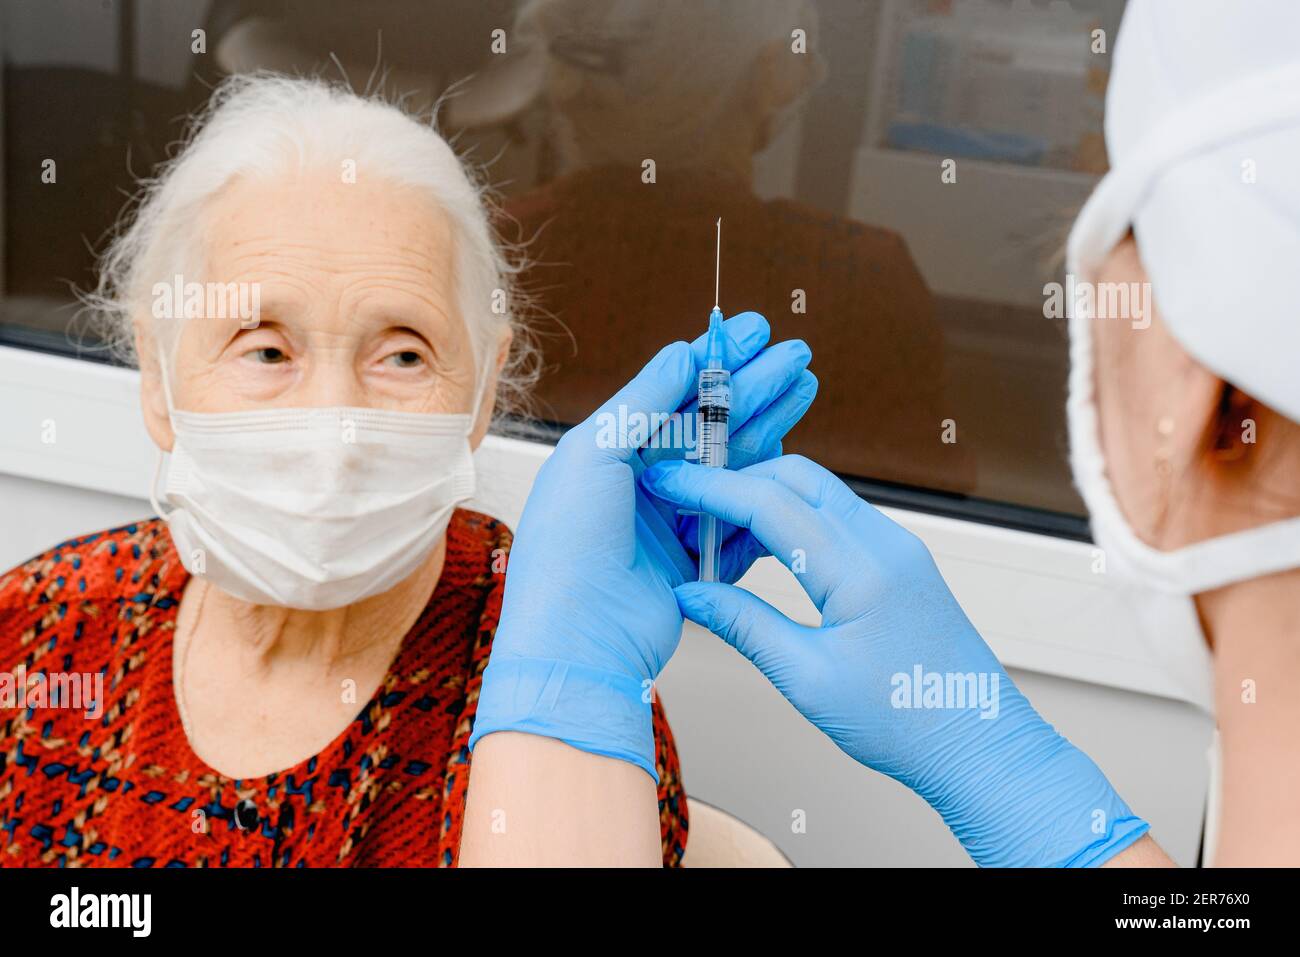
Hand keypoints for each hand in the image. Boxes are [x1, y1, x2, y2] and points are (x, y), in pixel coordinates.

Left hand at [469, 327, 815, 779]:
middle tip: (795, 355)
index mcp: (609, 451)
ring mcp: (671, 522)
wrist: (579, 642)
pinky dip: (765, 486)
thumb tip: (682, 352)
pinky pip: (740, 516)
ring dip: (769, 425)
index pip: (671, 393)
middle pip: (710, 423)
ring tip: (804, 388)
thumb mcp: (595, 454)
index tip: (755, 330)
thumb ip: (644, 400)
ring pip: (732, 463)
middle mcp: (640, 483)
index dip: (715, 359)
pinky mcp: (697, 560)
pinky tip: (792, 455)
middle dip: (755, 386)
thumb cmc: (567, 549)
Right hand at [641, 454, 1148, 865]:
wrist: (978, 744)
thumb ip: (743, 624)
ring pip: (815, 493)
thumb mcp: (807, 679)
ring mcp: (896, 546)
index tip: (664, 481)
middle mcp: (884, 542)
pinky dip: (790, 522)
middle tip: (683, 508)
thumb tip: (689, 592)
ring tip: (714, 542)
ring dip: (762, 502)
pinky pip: (835, 518)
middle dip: (733, 482)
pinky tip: (760, 557)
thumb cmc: (905, 722)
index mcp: (861, 569)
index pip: (769, 501)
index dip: (708, 487)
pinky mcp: (898, 560)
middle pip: (794, 476)